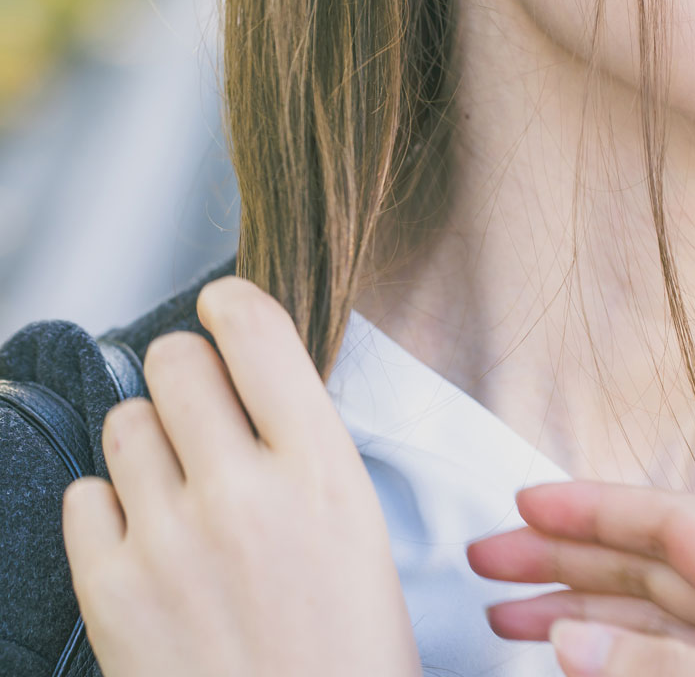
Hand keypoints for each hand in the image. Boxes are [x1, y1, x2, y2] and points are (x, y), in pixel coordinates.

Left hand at [61, 276, 420, 676]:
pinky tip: (148, 539)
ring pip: (125, 421)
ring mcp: (167, 544)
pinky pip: (85, 493)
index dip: (233, 303)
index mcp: (322, 473)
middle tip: (202, 406)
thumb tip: (250, 376)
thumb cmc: (347, 643)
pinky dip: (112, 505)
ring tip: (180, 487)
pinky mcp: (109, 592)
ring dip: (151, 439)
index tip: (224, 310)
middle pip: (175, 360)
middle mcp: (242, 496)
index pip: (258, 333)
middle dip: (186, 370)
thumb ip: (303, 440)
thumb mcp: (358, 524)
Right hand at [466, 480, 694, 675]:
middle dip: (557, 557)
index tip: (526, 503)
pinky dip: (602, 657)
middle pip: (637, 565)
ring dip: (568, 611)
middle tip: (488, 559)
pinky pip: (652, 662)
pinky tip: (565, 659)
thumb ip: (660, 668)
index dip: (591, 506)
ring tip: (504, 615)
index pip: (664, 523)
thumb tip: (569, 640)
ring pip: (638, 617)